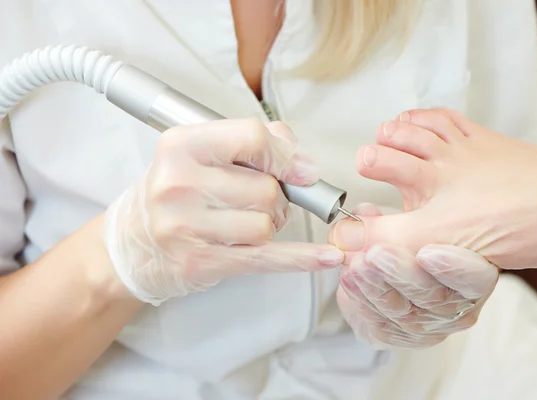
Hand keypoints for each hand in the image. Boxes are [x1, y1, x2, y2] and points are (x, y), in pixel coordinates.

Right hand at [104, 119, 343, 305]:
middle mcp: (179, 184)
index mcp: (181, 146)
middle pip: (266, 188)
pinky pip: (266, 258)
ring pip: (266, 224)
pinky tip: (328, 257)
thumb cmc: (174, 192)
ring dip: (270, 224)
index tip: (302, 169)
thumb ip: (252, 142)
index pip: (253, 138)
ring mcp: (186, 226)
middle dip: (275, 197)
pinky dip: (302, 258)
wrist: (133, 241)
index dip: (285, 154)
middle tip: (258, 201)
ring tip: (248, 222)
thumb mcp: (198, 153)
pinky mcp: (199, 261)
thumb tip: (303, 161)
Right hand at [332, 108, 536, 271]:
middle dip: (376, 151)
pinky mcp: (486, 141)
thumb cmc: (506, 224)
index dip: (359, 188)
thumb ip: (383, 237)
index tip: (350, 211)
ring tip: (389, 132)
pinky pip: (452, 119)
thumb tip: (344, 237)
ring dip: (401, 127)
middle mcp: (440, 159)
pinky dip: (432, 116)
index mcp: (424, 182)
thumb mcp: (431, 239)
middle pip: (397, 142)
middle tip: (367, 160)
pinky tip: (427, 121)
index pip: (377, 177)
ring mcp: (464, 147)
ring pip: (421, 126)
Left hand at [332, 204, 497, 348]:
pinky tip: (349, 281)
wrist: (398, 272)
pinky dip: (362, 302)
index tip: (428, 252)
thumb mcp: (407, 219)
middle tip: (376, 254)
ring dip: (375, 287)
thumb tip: (358, 218)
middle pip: (433, 297)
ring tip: (354, 263)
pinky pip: (382, 327)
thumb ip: (387, 219)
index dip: (454, 268)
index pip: (474, 277)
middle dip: (400, 273)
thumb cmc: (416, 240)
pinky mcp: (402, 337)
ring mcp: (430, 326)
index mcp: (473, 275)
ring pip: (404, 314)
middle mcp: (457, 306)